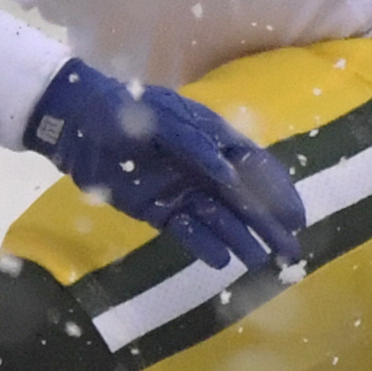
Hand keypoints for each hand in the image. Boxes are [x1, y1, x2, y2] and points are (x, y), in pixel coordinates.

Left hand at [24, 61, 306, 277]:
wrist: (75, 122)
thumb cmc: (120, 108)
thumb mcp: (160, 116)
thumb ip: (194, 142)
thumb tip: (228, 173)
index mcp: (214, 140)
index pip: (255, 169)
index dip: (278, 193)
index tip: (296, 218)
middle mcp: (204, 169)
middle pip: (243, 201)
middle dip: (269, 226)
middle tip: (292, 254)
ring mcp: (182, 191)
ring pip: (219, 219)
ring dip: (241, 239)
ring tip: (262, 262)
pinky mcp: (158, 210)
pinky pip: (186, 229)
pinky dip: (202, 243)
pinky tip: (221, 259)